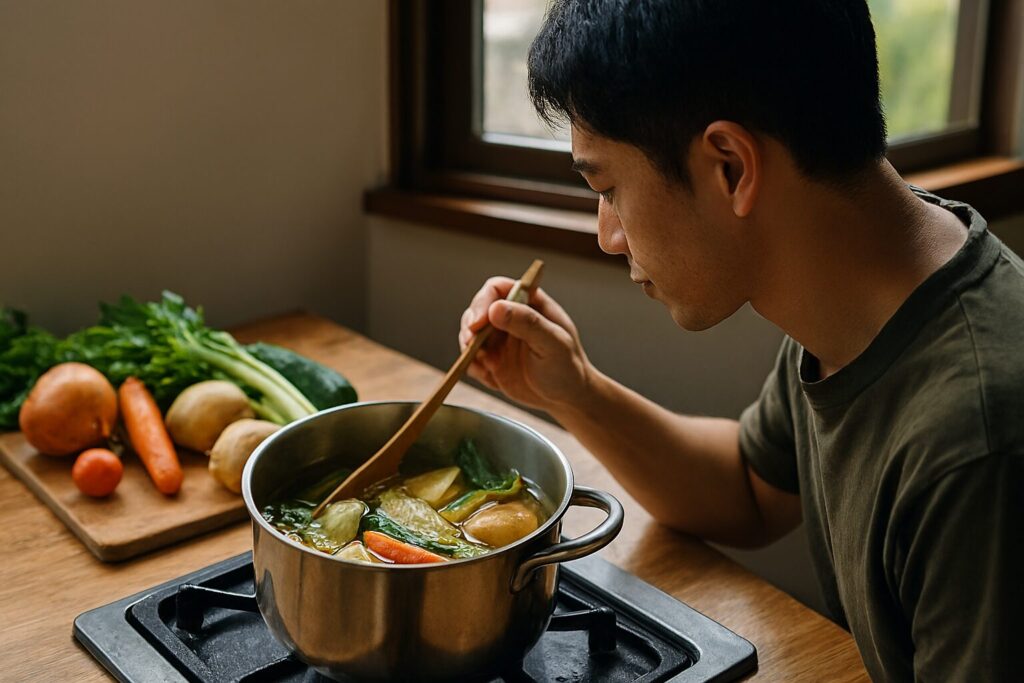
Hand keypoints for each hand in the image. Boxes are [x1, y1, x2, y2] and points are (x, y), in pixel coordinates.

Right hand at [458, 277, 591, 412]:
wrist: (566, 398)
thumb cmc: (568, 367)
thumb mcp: (554, 344)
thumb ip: (528, 324)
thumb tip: (496, 308)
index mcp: (530, 303)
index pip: (498, 288)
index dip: (483, 301)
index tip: (479, 322)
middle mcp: (511, 317)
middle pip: (478, 308)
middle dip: (470, 325)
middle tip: (471, 343)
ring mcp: (499, 338)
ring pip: (470, 332)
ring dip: (470, 347)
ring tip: (485, 365)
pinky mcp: (491, 359)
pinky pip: (471, 357)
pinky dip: (473, 367)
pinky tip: (491, 378)